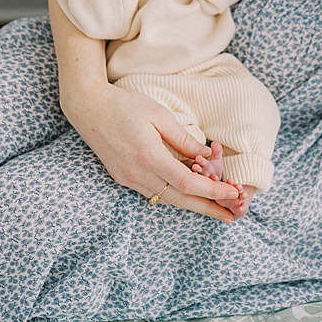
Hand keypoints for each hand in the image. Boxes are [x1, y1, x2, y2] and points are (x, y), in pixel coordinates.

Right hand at [63, 81, 244, 221]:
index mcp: (149, 156)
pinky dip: (173, 195)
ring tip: (214, 209)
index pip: (188, 183)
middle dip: (207, 209)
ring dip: (192, 205)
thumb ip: (183, 138)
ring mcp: (128, 178)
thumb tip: (208, 156)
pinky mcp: (122, 177)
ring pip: (166, 199)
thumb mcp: (158, 115)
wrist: (87, 107)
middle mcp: (138, 173)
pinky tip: (187, 194)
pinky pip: (153, 192)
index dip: (213, 191)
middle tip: (230, 217)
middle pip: (179, 200)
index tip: (233, 194)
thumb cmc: (123, 105)